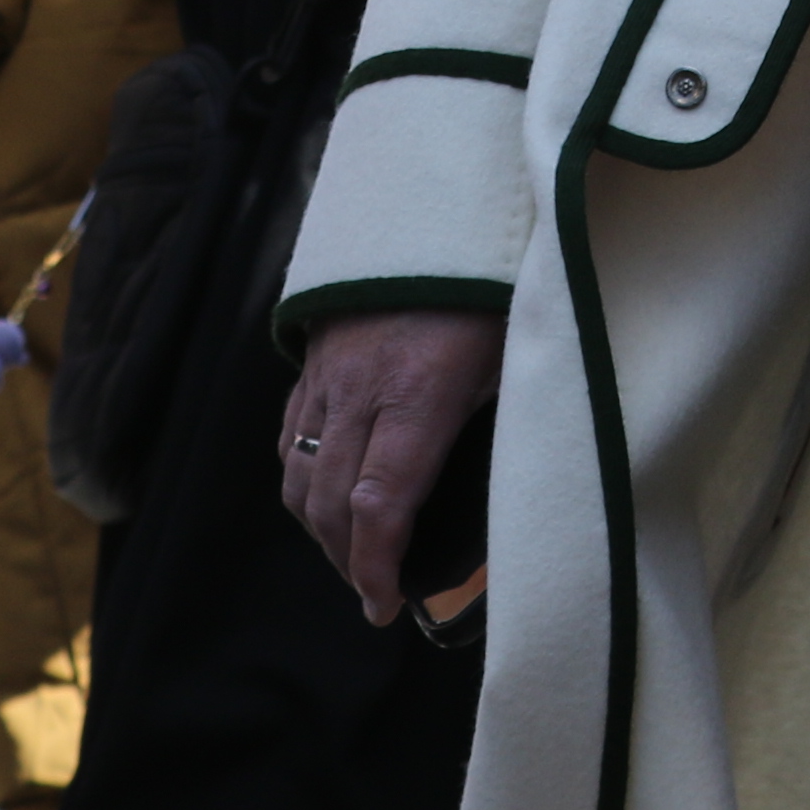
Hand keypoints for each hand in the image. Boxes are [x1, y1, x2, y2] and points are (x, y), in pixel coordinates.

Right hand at [282, 309, 505, 625]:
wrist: (438, 204)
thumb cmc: (493, 286)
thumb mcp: (518, 353)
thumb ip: (507, 420)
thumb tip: (516, 488)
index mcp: (420, 394)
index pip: (379, 503)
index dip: (375, 564)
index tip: (383, 605)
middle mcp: (362, 391)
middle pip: (330, 502)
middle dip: (348, 560)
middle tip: (373, 591)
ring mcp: (329, 375)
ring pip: (300, 474)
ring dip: (319, 527)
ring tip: (352, 555)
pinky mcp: (314, 360)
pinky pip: (292, 434)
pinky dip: (302, 477)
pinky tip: (325, 497)